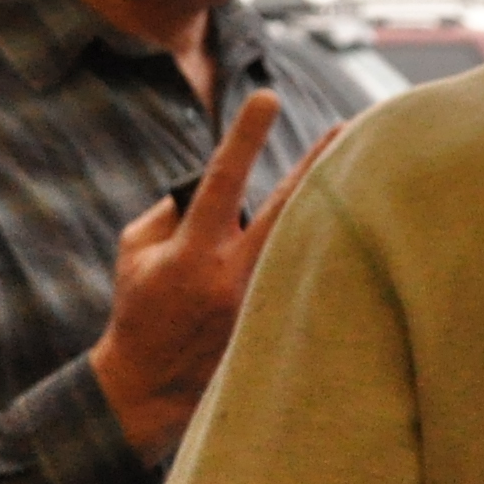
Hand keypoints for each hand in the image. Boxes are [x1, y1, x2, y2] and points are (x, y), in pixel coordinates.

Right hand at [87, 91, 334, 459]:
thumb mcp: (135, 251)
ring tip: (349, 172)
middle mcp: (232, 275)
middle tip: (349, 129)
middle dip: (317, 164)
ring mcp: (258, 302)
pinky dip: (309, 255)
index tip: (267, 97)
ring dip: (320, 206)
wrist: (148, 386)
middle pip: (288, 208)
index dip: (246, 136)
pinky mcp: (272, 324)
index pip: (223, 180)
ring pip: (299, 240)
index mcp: (193, 251)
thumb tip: (212, 185)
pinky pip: (297, 276)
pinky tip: (337, 241)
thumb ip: (171, 212)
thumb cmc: (139, 308)